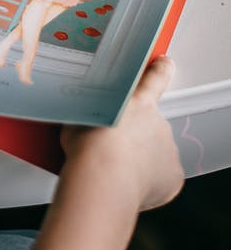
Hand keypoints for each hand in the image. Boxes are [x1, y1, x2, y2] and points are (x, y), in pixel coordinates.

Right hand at [60, 57, 182, 212]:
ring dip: (141, 159)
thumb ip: (88, 114)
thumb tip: (77, 117)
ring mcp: (168, 149)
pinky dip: (150, 182)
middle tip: (111, 149)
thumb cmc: (88, 149)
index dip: (160, 70)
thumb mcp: (79, 120)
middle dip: (135, 136)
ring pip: (156, 153)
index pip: (154, 79)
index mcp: (138, 103)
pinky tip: (129, 185)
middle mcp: (158, 123)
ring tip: (115, 171)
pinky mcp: (172, 176)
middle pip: (149, 126)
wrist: (103, 180)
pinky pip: (162, 178)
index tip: (165, 64)